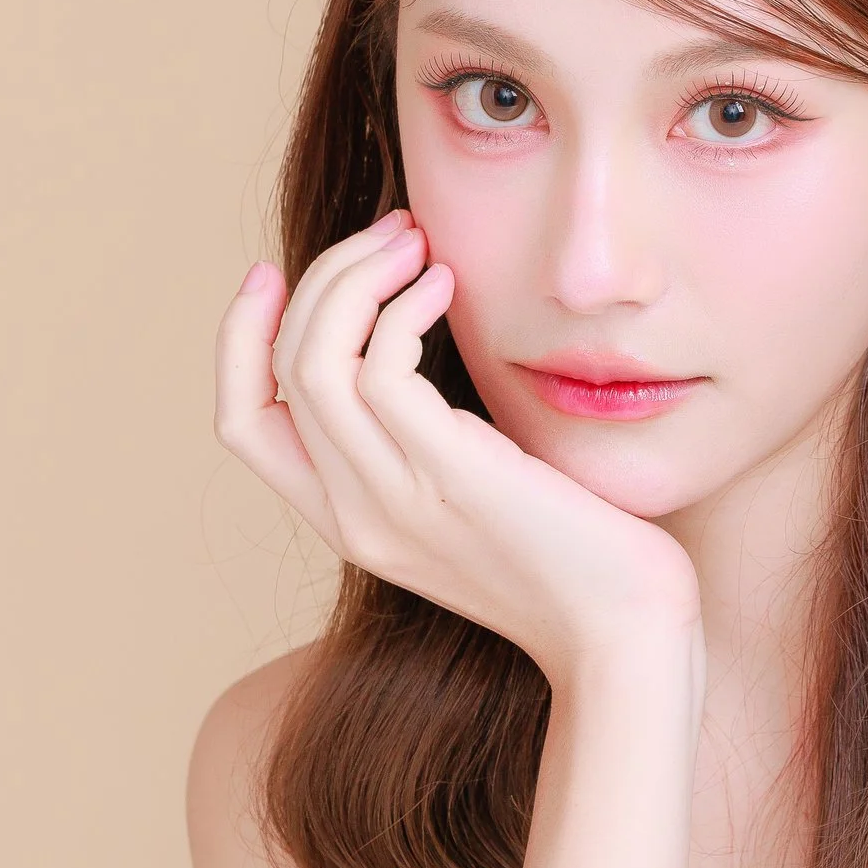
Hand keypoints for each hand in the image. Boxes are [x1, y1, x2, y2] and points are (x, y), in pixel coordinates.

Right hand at [213, 210, 700, 688]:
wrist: (627, 635)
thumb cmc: (579, 558)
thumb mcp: (480, 496)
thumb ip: (434, 441)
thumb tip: (417, 341)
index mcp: (352, 522)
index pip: (244, 423)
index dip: (241, 338)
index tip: (275, 271)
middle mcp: (356, 516)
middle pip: (275, 373)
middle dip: (319, 279)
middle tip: (392, 232)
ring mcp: (396, 501)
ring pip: (312, 361)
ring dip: (355, 278)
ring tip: (415, 242)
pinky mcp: (450, 477)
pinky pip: (379, 368)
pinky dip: (402, 308)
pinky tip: (449, 287)